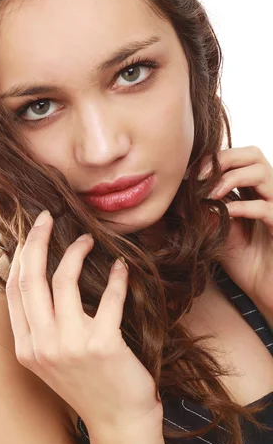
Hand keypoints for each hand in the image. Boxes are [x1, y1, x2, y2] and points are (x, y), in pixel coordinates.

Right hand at [5, 209, 162, 434]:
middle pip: (31, 279)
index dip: (22, 255)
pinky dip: (118, 277)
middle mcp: (41, 346)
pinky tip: (122, 267)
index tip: (32, 232)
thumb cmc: (90, 385)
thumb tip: (44, 279)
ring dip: (77, 252)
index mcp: (26, 347)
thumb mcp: (53, 359)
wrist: (119, 423)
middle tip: (48, 216)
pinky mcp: (102, 344)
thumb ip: (43, 325)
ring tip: (89, 240)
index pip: (15, 290)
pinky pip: (109, 297)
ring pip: (63, 280)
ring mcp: (70, 346)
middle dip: (37, 240)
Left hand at [198, 146, 272, 313]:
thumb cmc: (243, 260)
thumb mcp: (217, 230)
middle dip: (223, 159)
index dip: (214, 159)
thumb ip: (204, 210)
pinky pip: (266, 208)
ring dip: (231, 177)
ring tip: (209, 194)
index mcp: (254, 190)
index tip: (188, 173)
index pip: (238, 157)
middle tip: (197, 176)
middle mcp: (269, 193)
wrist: (264, 288)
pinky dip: (242, 207)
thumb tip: (179, 194)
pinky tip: (224, 215)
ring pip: (263, 171)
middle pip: (253, 154)